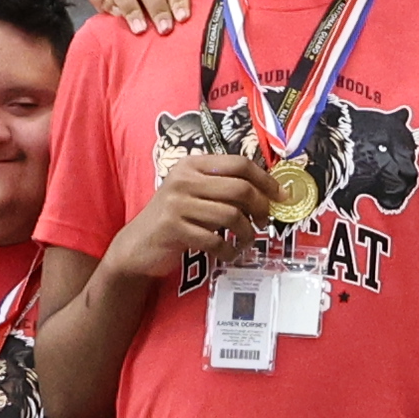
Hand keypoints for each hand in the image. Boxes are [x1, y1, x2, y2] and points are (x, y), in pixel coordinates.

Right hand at [113, 153, 278, 279]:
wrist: (138, 245)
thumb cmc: (176, 219)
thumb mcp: (196, 194)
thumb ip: (225, 188)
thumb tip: (270, 193)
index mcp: (193, 165)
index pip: (239, 163)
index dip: (265, 180)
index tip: (280, 196)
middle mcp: (184, 179)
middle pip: (239, 188)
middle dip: (260, 207)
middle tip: (263, 221)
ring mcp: (176, 203)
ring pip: (231, 215)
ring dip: (246, 232)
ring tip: (245, 240)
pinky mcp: (173, 228)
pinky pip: (215, 240)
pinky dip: (229, 250)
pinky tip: (228, 253)